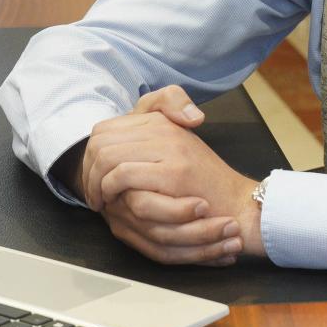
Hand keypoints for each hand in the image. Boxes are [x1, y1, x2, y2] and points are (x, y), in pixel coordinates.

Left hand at [77, 86, 203, 207]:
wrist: (238, 204)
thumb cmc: (204, 186)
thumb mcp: (175, 152)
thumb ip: (147, 140)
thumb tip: (108, 142)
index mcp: (162, 122)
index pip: (106, 128)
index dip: (91, 154)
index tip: (95, 177)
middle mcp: (165, 129)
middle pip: (100, 140)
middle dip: (88, 169)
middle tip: (93, 193)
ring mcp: (170, 147)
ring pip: (107, 155)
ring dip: (96, 181)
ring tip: (100, 201)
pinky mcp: (173, 172)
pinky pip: (124, 174)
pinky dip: (110, 189)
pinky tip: (113, 202)